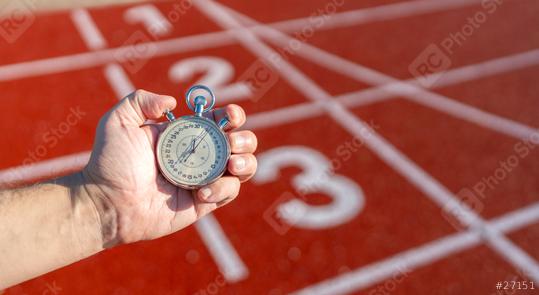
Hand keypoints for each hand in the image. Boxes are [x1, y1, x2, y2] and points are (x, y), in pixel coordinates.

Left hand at [82, 90, 257, 245]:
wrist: (108, 202)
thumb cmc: (111, 163)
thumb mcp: (118, 121)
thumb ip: (141, 101)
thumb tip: (172, 101)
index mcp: (185, 135)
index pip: (219, 120)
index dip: (232, 115)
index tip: (228, 115)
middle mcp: (200, 155)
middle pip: (241, 142)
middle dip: (245, 139)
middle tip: (231, 143)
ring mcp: (205, 179)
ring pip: (244, 168)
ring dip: (246, 162)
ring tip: (230, 165)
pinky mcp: (205, 203)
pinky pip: (229, 192)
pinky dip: (223, 188)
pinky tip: (202, 191)